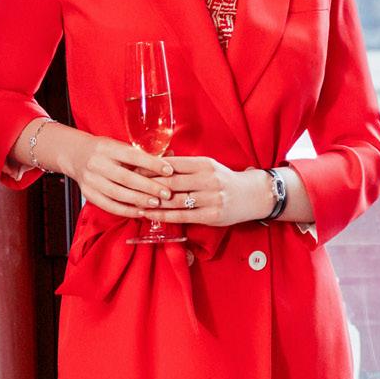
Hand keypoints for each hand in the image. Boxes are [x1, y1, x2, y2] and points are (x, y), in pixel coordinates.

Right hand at [58, 130, 177, 214]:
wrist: (75, 155)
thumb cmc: (105, 151)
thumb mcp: (119, 146)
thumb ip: (142, 153)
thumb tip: (172, 157)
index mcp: (107, 148)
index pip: (133, 156)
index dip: (152, 164)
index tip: (169, 170)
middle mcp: (97, 163)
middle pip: (126, 178)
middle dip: (149, 187)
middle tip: (167, 193)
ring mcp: (91, 180)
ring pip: (118, 194)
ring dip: (139, 200)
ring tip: (157, 204)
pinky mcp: (88, 194)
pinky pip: (109, 205)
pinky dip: (126, 210)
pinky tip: (141, 212)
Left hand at [137, 158, 269, 228]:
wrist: (252, 196)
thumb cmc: (224, 180)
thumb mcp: (208, 167)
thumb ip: (185, 166)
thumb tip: (156, 163)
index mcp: (204, 164)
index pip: (171, 165)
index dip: (149, 167)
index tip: (132, 169)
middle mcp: (208, 180)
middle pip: (171, 182)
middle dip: (147, 185)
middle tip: (127, 186)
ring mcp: (211, 199)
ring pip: (175, 200)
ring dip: (152, 202)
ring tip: (134, 202)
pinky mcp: (212, 216)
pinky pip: (183, 216)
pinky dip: (164, 216)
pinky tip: (150, 215)